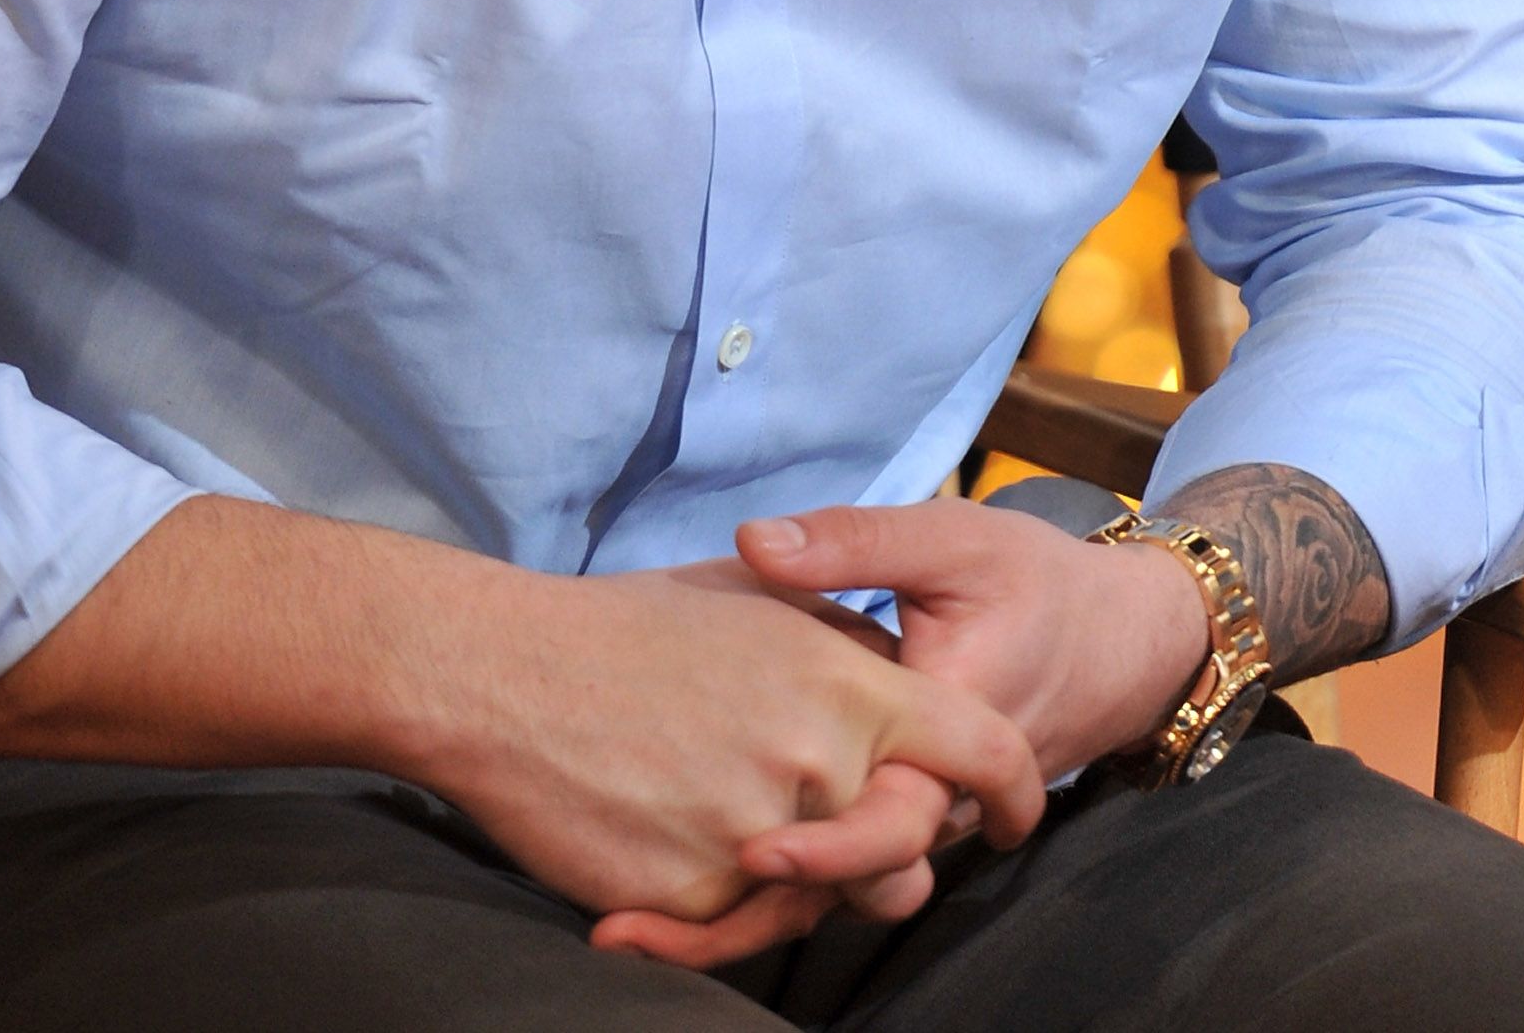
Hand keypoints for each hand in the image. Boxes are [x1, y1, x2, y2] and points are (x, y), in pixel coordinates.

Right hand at [419, 554, 1042, 959]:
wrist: (505, 675)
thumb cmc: (627, 627)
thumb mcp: (753, 598)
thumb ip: (837, 632)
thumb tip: (890, 665)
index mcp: (845, 681)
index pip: (978, 746)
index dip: (1014, 786)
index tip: (1019, 813)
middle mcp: (817, 763)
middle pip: (906, 854)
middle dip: (886, 857)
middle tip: (837, 833)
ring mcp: (757, 838)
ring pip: (825, 902)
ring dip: (800, 879)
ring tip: (731, 820)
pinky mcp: (698, 900)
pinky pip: (739, 926)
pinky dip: (715, 896)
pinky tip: (661, 834)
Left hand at [590, 497, 1206, 968]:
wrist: (1113, 639)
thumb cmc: (1029, 580)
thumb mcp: (950, 541)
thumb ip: (852, 543)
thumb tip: (755, 540)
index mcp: (952, 735)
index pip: (892, 820)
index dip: (825, 844)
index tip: (751, 847)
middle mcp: (936, 801)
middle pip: (842, 885)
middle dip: (742, 914)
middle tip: (634, 922)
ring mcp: (918, 820)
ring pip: (830, 896)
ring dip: (732, 918)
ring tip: (621, 925)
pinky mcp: (898, 818)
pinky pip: (833, 874)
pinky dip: (758, 891)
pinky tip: (663, 897)